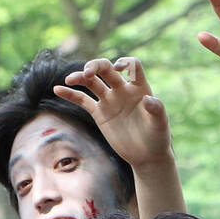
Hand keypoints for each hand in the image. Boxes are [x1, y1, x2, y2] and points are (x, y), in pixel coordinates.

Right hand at [57, 58, 171, 169]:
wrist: (147, 156)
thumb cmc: (158, 138)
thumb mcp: (161, 124)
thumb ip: (158, 110)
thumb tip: (149, 100)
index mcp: (139, 87)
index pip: (132, 66)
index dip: (125, 62)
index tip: (118, 69)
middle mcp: (123, 89)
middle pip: (106, 68)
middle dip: (95, 66)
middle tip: (87, 73)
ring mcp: (110, 100)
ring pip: (92, 82)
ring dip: (80, 77)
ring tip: (70, 80)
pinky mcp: (100, 113)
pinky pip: (83, 100)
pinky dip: (70, 94)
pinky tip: (58, 89)